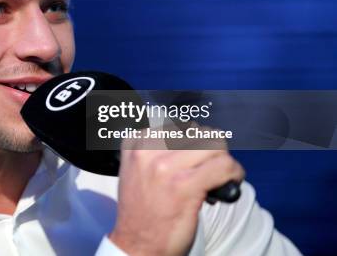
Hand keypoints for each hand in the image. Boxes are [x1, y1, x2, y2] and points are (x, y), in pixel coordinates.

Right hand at [109, 131, 244, 255]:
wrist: (137, 245)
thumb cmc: (142, 210)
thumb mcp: (136, 170)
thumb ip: (156, 150)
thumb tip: (195, 136)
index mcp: (135, 144)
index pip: (179, 125)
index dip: (195, 140)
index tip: (199, 156)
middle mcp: (147, 151)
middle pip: (198, 132)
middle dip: (212, 149)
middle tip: (212, 168)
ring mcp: (165, 167)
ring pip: (214, 144)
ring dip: (224, 161)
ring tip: (221, 175)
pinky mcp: (185, 186)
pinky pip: (224, 166)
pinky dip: (234, 174)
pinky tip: (228, 185)